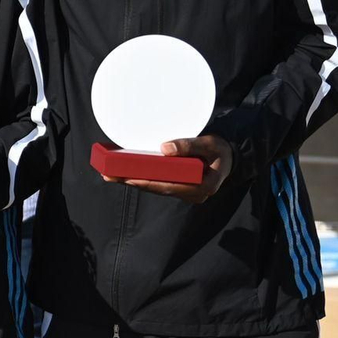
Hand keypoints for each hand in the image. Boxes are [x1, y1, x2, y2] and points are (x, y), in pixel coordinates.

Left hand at [103, 135, 232, 203]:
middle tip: (109, 176)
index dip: (148, 183)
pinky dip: (142, 178)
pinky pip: (158, 184)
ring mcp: (185, 192)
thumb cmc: (219, 149)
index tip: (129, 179)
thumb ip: (190, 145)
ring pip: (156, 188)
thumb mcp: (210, 144)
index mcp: (202, 187)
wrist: (228, 156)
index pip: (169, 186)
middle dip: (133, 182)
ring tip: (110, 175)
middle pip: (158, 189)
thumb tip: (165, 148)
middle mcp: (192, 194)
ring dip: (134, 181)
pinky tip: (125, 173)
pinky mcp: (179, 188)